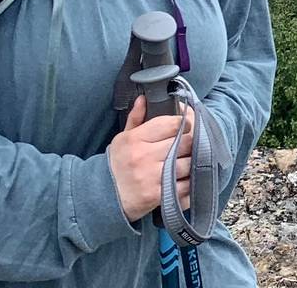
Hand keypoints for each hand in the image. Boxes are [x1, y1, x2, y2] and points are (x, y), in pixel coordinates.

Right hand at [106, 95, 193, 221]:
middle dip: (190, 143)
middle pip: (185, 143)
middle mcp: (144, 156)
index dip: (183, 124)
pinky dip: (190, 183)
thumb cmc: (117, 165)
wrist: (104, 197)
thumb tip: (144, 99)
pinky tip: (186, 179)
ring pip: (188, 164)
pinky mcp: (158, 195)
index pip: (171, 124)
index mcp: (136, 139)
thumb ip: (135, 118)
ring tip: (187, 163)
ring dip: (192, 163)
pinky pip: (185, 186)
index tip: (184, 127)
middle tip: (189, 146)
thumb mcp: (122, 139)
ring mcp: (152, 176)